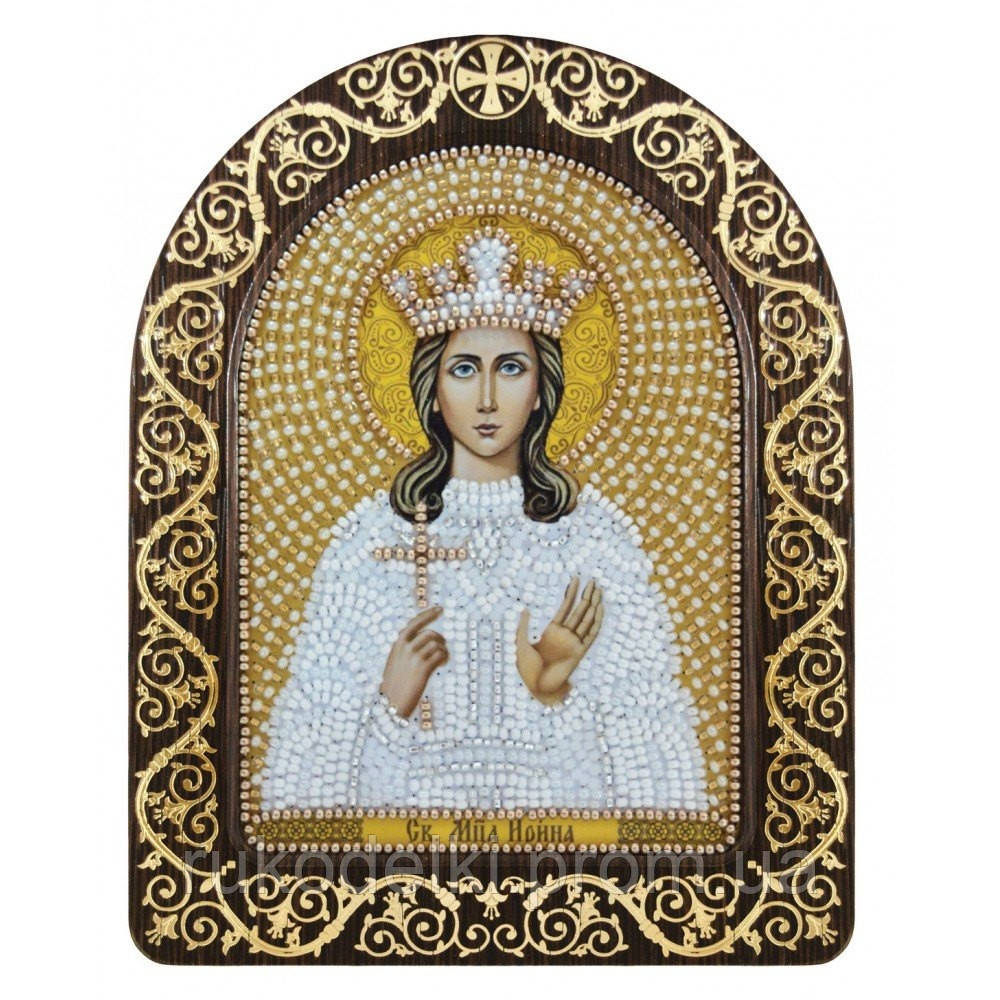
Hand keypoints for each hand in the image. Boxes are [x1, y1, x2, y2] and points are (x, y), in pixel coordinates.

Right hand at [380, 605, 448, 717]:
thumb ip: (407, 650)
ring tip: (442, 659)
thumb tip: (426, 641)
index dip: (429, 614)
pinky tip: (442, 663)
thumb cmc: (395, 685)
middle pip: (430, 633)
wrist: (390, 704)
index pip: (414, 623)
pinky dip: (445, 657)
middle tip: (442, 647)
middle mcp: (405, 648)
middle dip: (440, 639)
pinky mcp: (423, 668)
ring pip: (436, 644)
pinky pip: (440, 654)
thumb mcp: (396, 663)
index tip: (441, 609)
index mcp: (398, 644)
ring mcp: (414, 658)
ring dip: (443, 650)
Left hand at [515, 577, 603, 704]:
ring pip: (586, 619)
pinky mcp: (579, 652)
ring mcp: (573, 642)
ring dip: (593, 604)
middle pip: (579, 611)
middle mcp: (565, 635)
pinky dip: (597, 622)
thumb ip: (524, 626)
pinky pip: (591, 635)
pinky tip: (599, 609)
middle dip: (586, 595)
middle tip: (594, 580)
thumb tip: (525, 609)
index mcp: (552, 631)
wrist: (535, 687)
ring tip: (598, 589)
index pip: (564, 607)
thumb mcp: (520, 644)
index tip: (576, 579)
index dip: (570, 593)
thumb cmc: (527, 669)